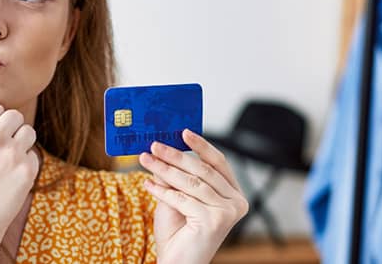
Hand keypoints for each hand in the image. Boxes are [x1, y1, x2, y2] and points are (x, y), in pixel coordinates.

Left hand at [139, 129, 248, 263]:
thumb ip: (176, 176)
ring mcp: (228, 213)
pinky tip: (147, 184)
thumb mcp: (176, 197)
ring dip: (164, 169)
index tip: (182, 131)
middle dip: (176, 156)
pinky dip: (162, 190)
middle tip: (155, 145)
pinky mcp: (214, 221)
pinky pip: (182, 199)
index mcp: (233, 194)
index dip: (201, 145)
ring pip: (191, 183)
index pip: (218, 163)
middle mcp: (236, 203)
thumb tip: (164, 149)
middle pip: (203, 170)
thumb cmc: (178, 232)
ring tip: (145, 159)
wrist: (177, 263)